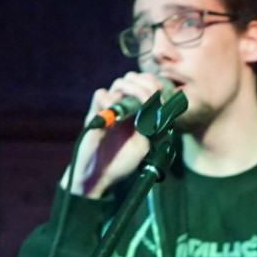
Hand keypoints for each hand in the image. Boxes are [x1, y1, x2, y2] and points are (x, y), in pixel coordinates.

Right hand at [68, 72, 166, 197]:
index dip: (155, 86)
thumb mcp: (143, 145)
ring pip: (120, 83)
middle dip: (146, 85)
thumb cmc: (121, 163)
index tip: (162, 96)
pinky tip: (118, 115)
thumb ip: (149, 125)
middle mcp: (124, 108)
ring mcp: (109, 110)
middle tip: (151, 99)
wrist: (99, 177)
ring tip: (137, 104)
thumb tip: (155, 106)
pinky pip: (101, 94)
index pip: (146, 86)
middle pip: (134, 80)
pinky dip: (111, 99)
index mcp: (137, 113)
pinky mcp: (95, 114)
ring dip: (132, 89)